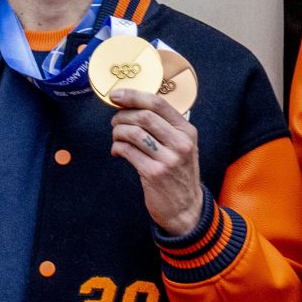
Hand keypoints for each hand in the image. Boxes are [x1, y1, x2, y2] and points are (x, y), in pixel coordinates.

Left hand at [108, 87, 205, 237]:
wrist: (186, 206)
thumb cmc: (178, 171)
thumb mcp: (180, 145)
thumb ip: (163, 126)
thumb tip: (131, 104)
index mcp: (187, 130)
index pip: (158, 103)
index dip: (133, 95)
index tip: (115, 95)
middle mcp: (181, 142)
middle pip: (142, 116)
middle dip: (121, 116)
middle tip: (115, 122)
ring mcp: (169, 158)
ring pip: (132, 133)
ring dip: (117, 133)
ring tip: (116, 138)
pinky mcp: (154, 173)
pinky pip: (126, 151)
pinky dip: (116, 148)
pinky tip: (118, 152)